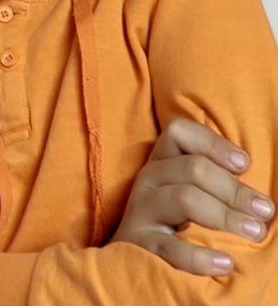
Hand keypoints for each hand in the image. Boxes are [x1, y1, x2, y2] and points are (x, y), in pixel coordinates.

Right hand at [107, 118, 274, 275]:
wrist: (132, 260)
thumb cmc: (171, 220)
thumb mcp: (185, 190)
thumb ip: (212, 180)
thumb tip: (256, 193)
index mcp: (161, 160)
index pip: (180, 133)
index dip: (214, 144)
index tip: (244, 165)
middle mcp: (149, 178)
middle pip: (193, 168)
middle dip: (234, 189)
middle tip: (265, 210)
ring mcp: (141, 210)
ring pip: (185, 198)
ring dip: (226, 215)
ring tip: (255, 233)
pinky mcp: (139, 245)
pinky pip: (172, 248)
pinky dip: (202, 257)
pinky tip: (226, 264)